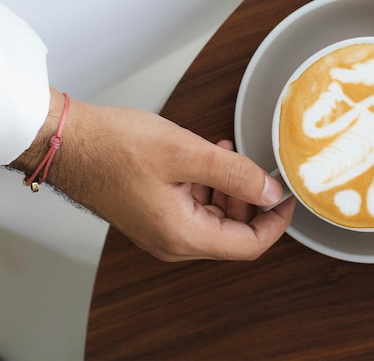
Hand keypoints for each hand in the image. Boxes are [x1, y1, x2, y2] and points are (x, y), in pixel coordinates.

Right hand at [13, 89, 294, 260]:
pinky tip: (210, 156)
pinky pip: (195, 205)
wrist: (70, 142)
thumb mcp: (187, 153)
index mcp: (182, 235)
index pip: (248, 246)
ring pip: (216, 216)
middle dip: (251, 199)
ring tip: (228, 153)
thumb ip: (235, 173)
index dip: (276, 222)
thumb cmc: (116, 147)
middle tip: (255, 165)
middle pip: (234, 231)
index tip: (289, 196)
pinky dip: (210, 183)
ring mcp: (162, 227)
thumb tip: (271, 191)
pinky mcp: (155, 211)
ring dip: (230, 187)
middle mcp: (173, 240)